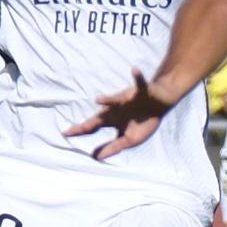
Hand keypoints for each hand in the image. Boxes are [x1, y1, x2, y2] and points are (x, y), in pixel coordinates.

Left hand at [63, 67, 177, 159]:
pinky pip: (139, 82)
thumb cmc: (144, 121)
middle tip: (77, 129)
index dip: (80, 130)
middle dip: (90, 123)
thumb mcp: (130, 139)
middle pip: (100, 116)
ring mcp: (128, 99)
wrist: (161, 102)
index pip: (92, 126)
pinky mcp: (141, 90)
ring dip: (109, 100)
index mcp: (112, 120)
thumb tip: (95, 157)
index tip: (64, 134)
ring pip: (116, 99)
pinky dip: (137, 76)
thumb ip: (113, 147)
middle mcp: (116, 109)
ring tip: (98, 100)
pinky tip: (134, 69)